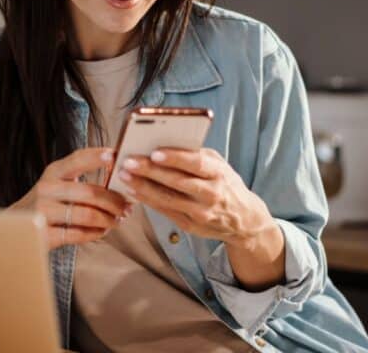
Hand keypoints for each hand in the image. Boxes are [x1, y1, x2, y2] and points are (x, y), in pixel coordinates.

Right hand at [9, 147, 133, 249]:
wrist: (14, 228)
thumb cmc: (45, 203)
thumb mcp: (56, 183)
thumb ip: (80, 176)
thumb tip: (119, 173)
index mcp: (53, 172)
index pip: (78, 159)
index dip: (98, 156)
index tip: (116, 156)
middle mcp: (46, 189)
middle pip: (89, 192)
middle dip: (114, 201)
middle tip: (127, 207)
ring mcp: (43, 212)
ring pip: (87, 215)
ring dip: (108, 220)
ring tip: (117, 221)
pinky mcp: (44, 235)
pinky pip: (78, 234)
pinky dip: (95, 234)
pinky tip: (102, 232)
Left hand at [115, 147, 276, 252]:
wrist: (244, 220)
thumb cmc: (225, 184)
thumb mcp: (219, 165)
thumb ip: (196, 154)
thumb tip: (165, 142)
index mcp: (220, 173)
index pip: (197, 164)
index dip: (175, 158)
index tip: (154, 151)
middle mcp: (212, 194)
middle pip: (177, 181)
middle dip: (150, 171)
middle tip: (128, 161)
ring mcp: (201, 213)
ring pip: (168, 199)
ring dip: (142, 187)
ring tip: (123, 175)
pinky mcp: (190, 226)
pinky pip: (165, 211)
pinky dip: (147, 200)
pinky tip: (132, 190)